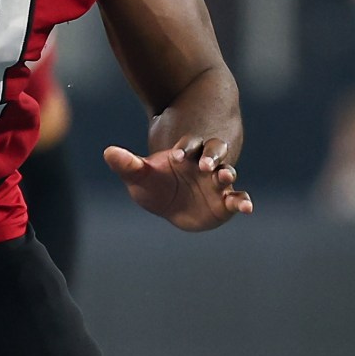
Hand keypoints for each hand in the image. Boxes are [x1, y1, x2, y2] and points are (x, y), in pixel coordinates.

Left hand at [103, 137, 251, 231]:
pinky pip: (237, 199)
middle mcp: (203, 166)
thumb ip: (128, 164)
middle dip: (211, 157)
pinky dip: (243, 202)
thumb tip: (108, 151)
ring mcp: (217, 184)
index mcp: (185, 156)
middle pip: (213, 155)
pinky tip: (247, 207)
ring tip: (225, 176)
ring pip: (227, 174)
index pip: (187, 148)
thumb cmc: (156, 184)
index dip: (183, 150)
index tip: (176, 156)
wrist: (174, 203)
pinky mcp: (225, 202)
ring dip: (227, 174)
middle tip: (205, 164)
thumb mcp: (140, 175)